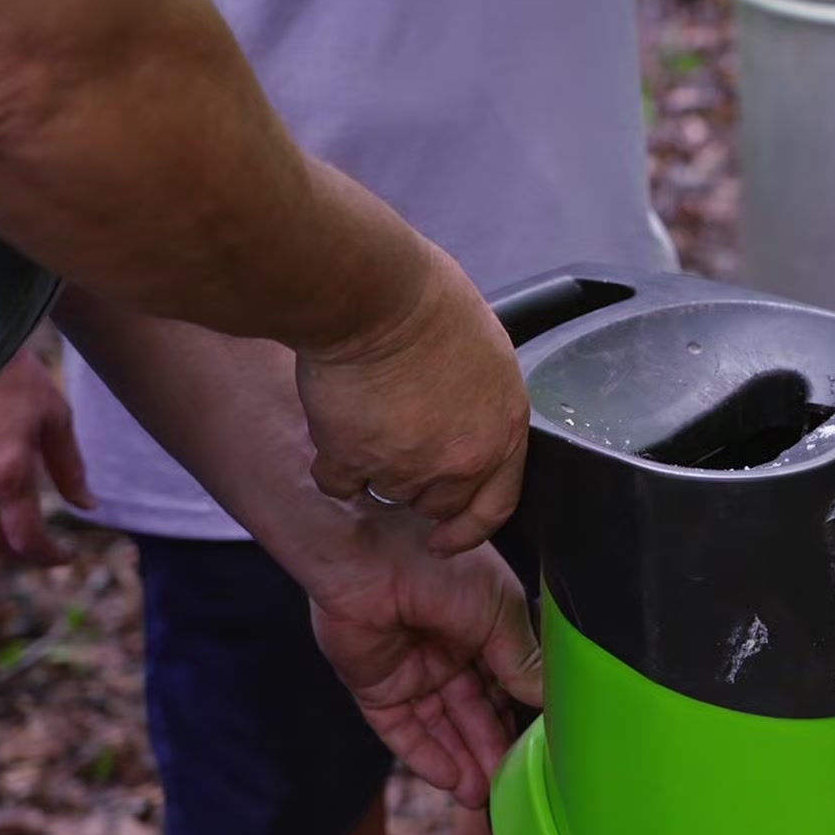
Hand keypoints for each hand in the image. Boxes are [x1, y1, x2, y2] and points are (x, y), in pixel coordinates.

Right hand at [0, 340, 96, 563]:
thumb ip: (70, 469)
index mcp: (6, 475)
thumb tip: (88, 506)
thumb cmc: (15, 377)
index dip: (48, 556)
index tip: (65, 557)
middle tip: (43, 543)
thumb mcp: (55, 418)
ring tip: (18, 522)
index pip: (25, 540)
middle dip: (21, 551)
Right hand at [295, 243, 528, 557]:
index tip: (447, 539)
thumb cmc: (427, 302)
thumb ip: (482, 401)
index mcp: (502, 430)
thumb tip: (467, 416)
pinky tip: (335, 425)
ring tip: (368, 412)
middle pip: (437, 504)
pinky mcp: (354, 462)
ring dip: (374, 465)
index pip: (496, 505)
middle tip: (398, 444)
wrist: (373, 294)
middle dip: (417, 485)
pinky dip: (332, 463)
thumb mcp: (487, 351)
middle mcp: (460, 460)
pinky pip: (338, 483)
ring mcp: (407, 467)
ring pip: (386, 492)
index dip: (469, 528)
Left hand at [308, 512, 541, 807]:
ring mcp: (412, 669)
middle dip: (494, 748)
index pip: (509, 680)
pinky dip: (425, 755)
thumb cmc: (440, 565)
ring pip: (443, 726)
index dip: (524, 714)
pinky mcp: (375, 686)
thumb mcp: (499, 611)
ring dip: (464, 760)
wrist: (364, 553)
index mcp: (485, 623)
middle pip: (476, 710)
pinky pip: (402, 729)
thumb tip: (552, 696)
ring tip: (486, 797)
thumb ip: (522, 659)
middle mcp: (451, 648)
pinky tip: (451, 780)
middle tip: (514, 788)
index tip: (544, 750)